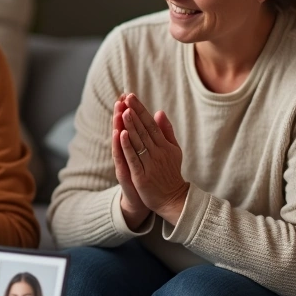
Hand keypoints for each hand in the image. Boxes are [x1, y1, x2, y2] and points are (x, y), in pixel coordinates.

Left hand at [116, 95, 188, 216]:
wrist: (173, 199)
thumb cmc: (170, 172)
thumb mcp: (173, 150)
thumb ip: (166, 131)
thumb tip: (159, 112)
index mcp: (164, 145)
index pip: (151, 123)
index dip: (141, 109)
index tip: (132, 96)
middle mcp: (158, 152)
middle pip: (144, 130)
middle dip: (134, 113)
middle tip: (126, 98)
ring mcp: (150, 164)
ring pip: (138, 142)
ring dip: (131, 126)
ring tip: (124, 111)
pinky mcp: (142, 176)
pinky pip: (134, 158)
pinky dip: (128, 146)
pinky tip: (122, 134)